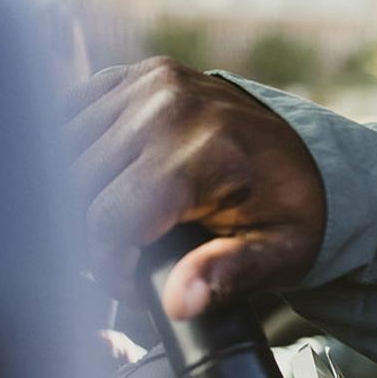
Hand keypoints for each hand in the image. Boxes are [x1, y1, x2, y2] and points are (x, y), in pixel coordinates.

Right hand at [67, 58, 325, 319]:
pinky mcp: (142, 74)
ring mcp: (154, 84)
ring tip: (122, 221)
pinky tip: (108, 180)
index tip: (134, 282)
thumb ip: (225, 275)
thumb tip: (180, 302)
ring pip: (66, 153)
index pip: (109, 219)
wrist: (310, 157)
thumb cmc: (291, 212)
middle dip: (93, 235)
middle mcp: (174, 108)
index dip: (110, 264)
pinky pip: (72, 114)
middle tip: (129, 258)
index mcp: (208, 153)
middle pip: (80, 188)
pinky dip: (78, 152)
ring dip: (81, 196)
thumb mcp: (278, 255)